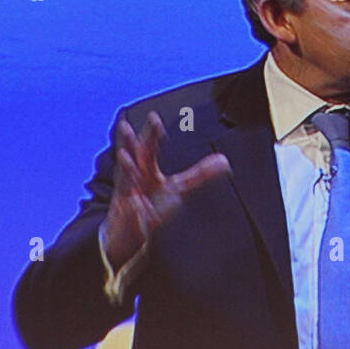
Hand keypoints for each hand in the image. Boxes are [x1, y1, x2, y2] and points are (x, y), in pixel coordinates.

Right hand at [102, 111, 230, 268]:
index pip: (149, 146)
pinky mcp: (127, 215)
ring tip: (124, 156)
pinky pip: (130, 211)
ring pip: (124, 179)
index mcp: (147, 166)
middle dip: (129, 141)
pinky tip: (136, 203)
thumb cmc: (153, 203)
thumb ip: (200, 175)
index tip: (154, 118)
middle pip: (131, 155)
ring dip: (125, 169)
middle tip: (126, 126)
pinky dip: (134, 207)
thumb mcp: (178, 188)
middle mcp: (134, 176)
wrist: (131, 230)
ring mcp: (128, 194)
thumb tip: (224, 162)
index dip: (152, 133)